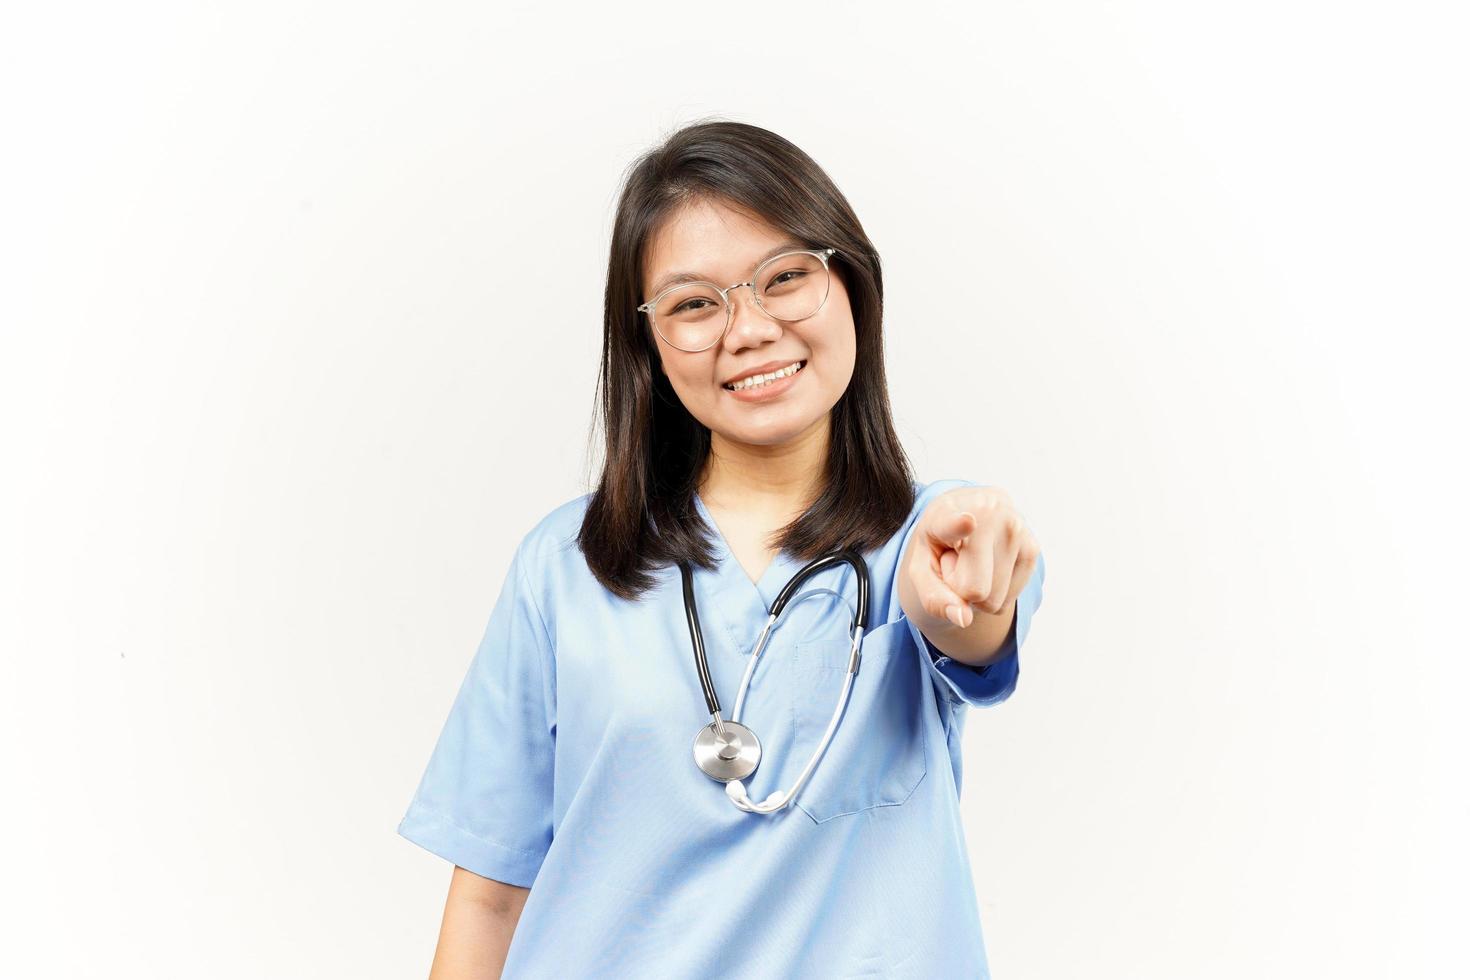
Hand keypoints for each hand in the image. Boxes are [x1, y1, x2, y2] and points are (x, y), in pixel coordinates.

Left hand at [906, 486, 1039, 630]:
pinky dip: (995, 594)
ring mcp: (1016, 529)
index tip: (967, 521)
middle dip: (961, 590)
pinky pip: (1007, 603)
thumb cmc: (939, 545)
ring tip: (973, 562)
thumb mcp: (921, 568)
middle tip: (957, 562)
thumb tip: (964, 619)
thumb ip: (932, 596)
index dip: (959, 525)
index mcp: (948, 512)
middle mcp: (988, 513)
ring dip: (979, 594)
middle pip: (975, 591)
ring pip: (994, 601)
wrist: (968, 515)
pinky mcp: (1033, 548)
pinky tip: (990, 565)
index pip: (954, 523)